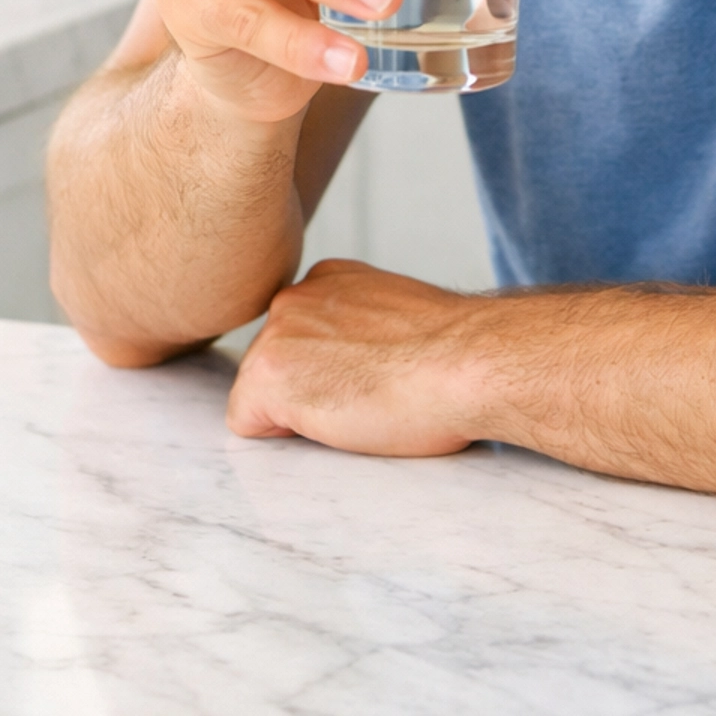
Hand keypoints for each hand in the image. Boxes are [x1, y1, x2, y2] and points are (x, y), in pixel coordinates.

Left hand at [227, 258, 479, 453]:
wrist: (468, 361)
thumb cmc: (453, 355)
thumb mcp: (396, 320)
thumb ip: (360, 327)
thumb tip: (357, 362)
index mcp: (329, 279)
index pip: (302, 341)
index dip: (333, 373)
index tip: (376, 375)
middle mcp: (294, 296)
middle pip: (278, 367)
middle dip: (311, 390)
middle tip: (371, 394)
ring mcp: (276, 333)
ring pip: (263, 395)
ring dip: (302, 412)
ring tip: (361, 404)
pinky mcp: (266, 374)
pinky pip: (247, 423)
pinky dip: (284, 436)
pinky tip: (336, 420)